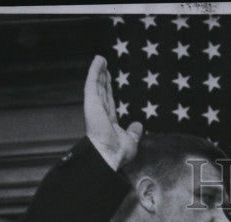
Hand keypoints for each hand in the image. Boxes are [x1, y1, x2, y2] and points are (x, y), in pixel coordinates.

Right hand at [83, 55, 142, 170]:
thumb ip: (133, 133)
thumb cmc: (118, 153)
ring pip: (97, 85)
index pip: (108, 101)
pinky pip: (93, 83)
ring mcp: (94, 107)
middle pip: (101, 90)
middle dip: (102, 78)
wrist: (110, 155)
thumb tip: (139, 125)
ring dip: (98, 71)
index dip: (108, 89)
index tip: (108, 79)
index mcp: (107, 121)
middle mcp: (99, 113)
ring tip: (100, 58)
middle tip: (103, 65)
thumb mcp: (130, 141)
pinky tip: (98, 60)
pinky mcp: (91, 102)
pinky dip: (95, 71)